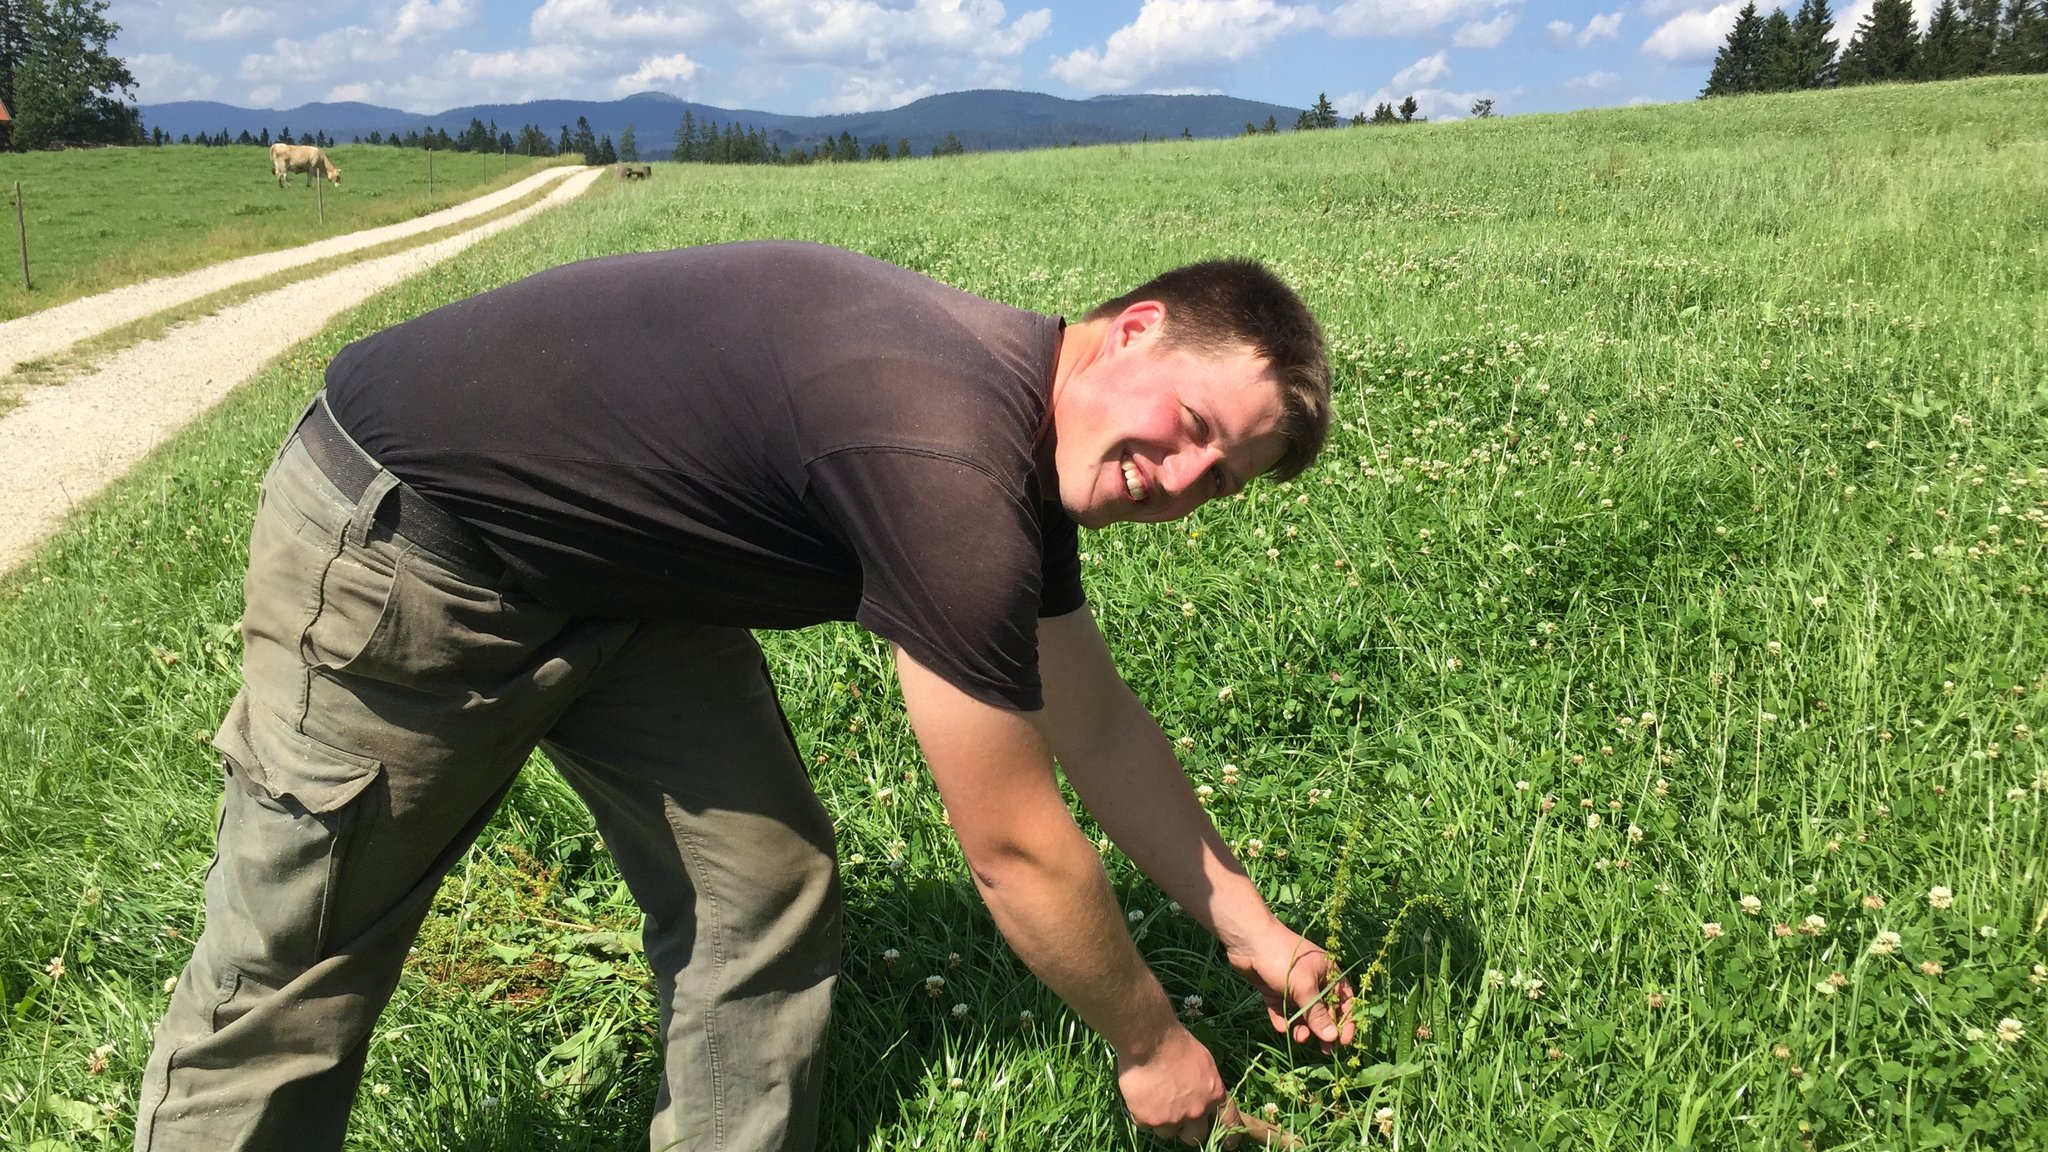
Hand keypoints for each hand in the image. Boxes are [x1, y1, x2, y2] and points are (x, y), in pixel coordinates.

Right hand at [1117, 1025, 1245, 1146]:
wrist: (1149, 1040)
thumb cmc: (1176, 1043)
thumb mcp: (1203, 1062)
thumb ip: (1206, 1086)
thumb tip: (1202, 1096)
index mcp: (1214, 1095)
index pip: (1230, 1123)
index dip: (1230, 1137)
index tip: (1229, 1144)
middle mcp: (1196, 1111)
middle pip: (1194, 1137)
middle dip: (1185, 1130)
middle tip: (1175, 1114)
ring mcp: (1173, 1118)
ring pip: (1167, 1132)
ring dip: (1161, 1119)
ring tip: (1153, 1096)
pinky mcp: (1149, 1120)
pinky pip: (1144, 1123)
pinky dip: (1141, 1112)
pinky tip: (1140, 1093)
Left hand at [1228, 921, 1355, 1051]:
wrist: (1249, 942)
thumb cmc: (1284, 960)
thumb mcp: (1304, 988)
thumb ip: (1318, 1014)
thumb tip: (1333, 1038)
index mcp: (1329, 974)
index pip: (1345, 1002)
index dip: (1347, 1023)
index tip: (1344, 1043)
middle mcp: (1314, 981)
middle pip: (1325, 1011)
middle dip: (1324, 1030)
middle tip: (1325, 1052)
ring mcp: (1293, 986)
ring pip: (1303, 1013)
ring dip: (1303, 1027)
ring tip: (1299, 1038)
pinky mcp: (1275, 990)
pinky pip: (1282, 1009)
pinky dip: (1282, 1019)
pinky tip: (1281, 1027)